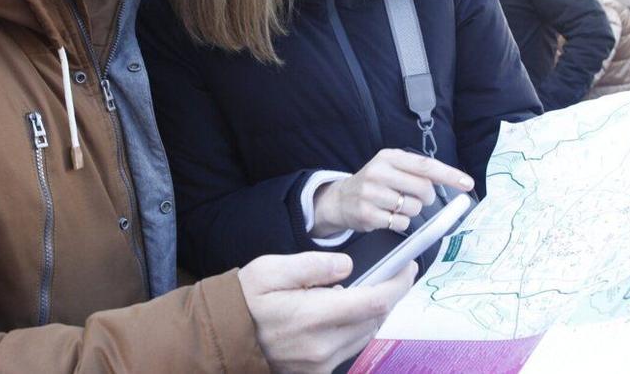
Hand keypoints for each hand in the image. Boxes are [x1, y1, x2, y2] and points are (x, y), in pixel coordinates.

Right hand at [239, 252, 415, 372]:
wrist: (222, 337)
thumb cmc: (245, 299)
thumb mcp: (271, 269)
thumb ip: (312, 266)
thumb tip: (347, 266)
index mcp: (312, 316)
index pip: (374, 301)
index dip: (398, 284)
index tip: (408, 266)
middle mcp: (321, 346)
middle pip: (375, 320)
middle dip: (387, 295)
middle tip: (388, 274)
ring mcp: (319, 364)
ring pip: (365, 335)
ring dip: (372, 313)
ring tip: (362, 292)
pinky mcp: (316, 373)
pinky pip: (349, 349)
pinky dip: (355, 329)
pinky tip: (341, 314)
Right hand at [312, 148, 473, 236]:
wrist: (341, 199)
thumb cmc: (374, 183)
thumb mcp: (391, 167)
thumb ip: (416, 171)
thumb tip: (452, 181)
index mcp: (389, 157)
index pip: (425, 166)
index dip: (449, 175)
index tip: (467, 183)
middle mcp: (379, 172)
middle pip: (423, 188)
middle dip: (427, 197)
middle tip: (419, 199)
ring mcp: (371, 193)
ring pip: (413, 208)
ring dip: (412, 211)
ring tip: (397, 206)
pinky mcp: (367, 214)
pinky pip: (399, 222)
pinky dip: (400, 222)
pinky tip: (388, 216)